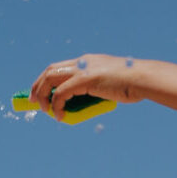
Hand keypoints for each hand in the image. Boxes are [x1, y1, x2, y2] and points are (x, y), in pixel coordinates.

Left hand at [29, 53, 143, 119]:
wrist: (143, 78)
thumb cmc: (132, 84)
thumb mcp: (111, 84)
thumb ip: (98, 89)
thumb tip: (92, 101)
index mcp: (87, 61)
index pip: (59, 67)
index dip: (46, 80)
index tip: (40, 93)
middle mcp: (82, 62)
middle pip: (49, 71)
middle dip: (37, 86)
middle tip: (33, 102)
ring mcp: (83, 69)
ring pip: (50, 79)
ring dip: (42, 96)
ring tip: (45, 111)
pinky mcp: (85, 79)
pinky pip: (61, 93)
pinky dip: (57, 105)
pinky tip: (60, 116)